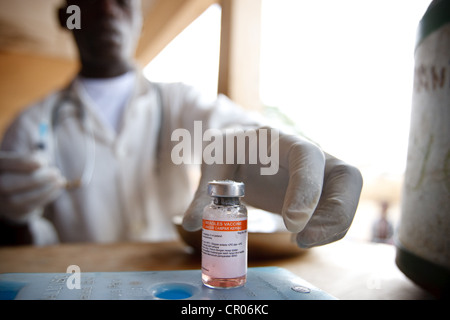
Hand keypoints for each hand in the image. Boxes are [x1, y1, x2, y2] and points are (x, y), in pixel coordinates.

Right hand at [0, 151, 65, 220]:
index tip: (43, 162)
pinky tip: (56, 188)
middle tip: (56, 172)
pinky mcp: (13, 213)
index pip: (3, 164)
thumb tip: (44, 131)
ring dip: (43, 189)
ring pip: (18, 199)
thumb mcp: (29, 157)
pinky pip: (28, 208)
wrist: (21, 191)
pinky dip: (45, 197)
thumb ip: (36, 150)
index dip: (21, 163)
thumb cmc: (27, 169)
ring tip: (60, 180)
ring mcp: (1, 202)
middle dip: (34, 179)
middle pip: (6, 184)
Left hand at [182, 127, 362, 247]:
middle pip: (347, 175)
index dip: (305, 187)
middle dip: (335, 211)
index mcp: (280, 141)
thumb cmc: (233, 149)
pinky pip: (339, 211)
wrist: (246, 148)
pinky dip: (328, 230)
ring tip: (301, 241)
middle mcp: (310, 155)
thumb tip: (192, 223)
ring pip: (349, 196)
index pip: (306, 155)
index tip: (290, 222)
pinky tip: (302, 238)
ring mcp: (321, 173)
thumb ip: (205, 189)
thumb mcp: (215, 161)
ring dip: (334, 226)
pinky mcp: (323, 192)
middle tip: (301, 237)